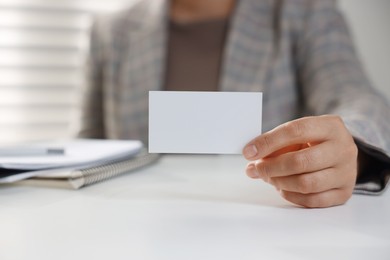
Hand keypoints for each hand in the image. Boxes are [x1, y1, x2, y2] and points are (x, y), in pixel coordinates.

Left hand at [242, 115, 357, 207]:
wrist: (342, 154)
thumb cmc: (314, 142)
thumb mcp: (299, 135)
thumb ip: (277, 143)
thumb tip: (251, 156)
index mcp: (330, 126)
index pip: (295, 131)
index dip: (268, 142)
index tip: (249, 152)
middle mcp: (343, 149)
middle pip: (300, 162)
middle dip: (271, 167)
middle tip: (255, 169)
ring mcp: (347, 173)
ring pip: (306, 184)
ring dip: (279, 182)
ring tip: (268, 178)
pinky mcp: (344, 193)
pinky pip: (312, 200)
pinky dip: (291, 196)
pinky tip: (282, 188)